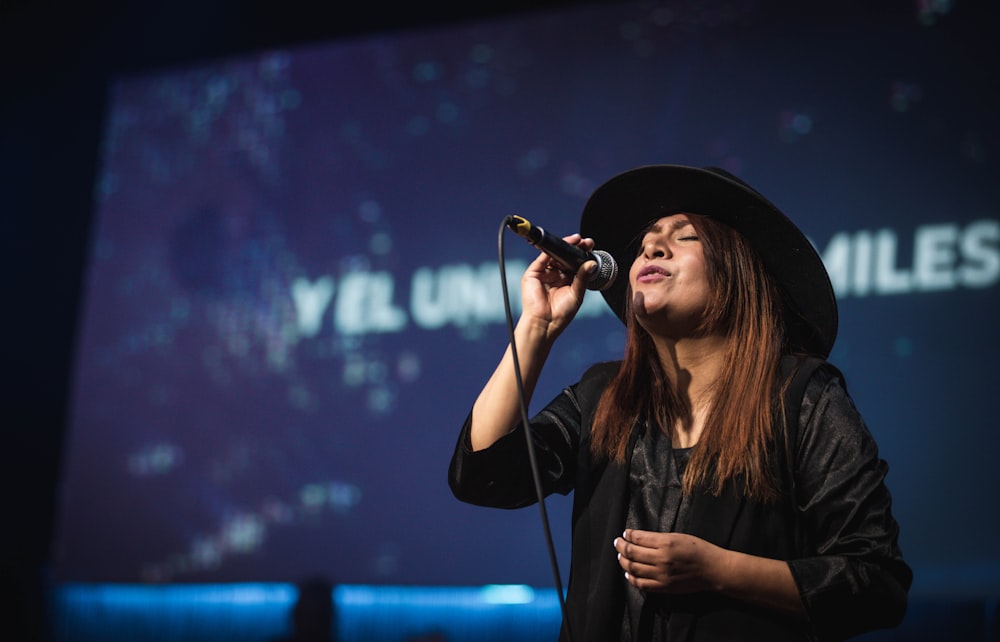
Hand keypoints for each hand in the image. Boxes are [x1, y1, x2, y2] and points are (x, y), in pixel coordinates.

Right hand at [519, 234, 595, 336]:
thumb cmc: (560, 314)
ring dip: (565, 246)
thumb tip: (592, 263)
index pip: (574, 263)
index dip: (582, 254)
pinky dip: (551, 250)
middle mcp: (555, 275)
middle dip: (575, 248)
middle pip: (565, 256)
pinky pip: (542, 258)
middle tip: (586, 241)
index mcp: (566, 280)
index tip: (591, 246)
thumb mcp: (577, 294)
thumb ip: (583, 278)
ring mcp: (544, 273)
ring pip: (554, 255)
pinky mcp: (533, 274)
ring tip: (577, 241)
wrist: (545, 324)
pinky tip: (561, 246)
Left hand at [613, 529, 727, 593]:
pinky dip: (632, 578)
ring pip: (633, 569)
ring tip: (620, 556)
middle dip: (621, 546)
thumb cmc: (699, 550)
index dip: (628, 535)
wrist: (713, 570)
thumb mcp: (678, 536)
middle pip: (632, 553)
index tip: (625, 533)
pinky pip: (642, 584)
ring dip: (623, 561)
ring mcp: (662, 575)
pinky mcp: (664, 587)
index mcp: (666, 543)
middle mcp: (662, 559)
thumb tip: (639, 538)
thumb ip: (659, 538)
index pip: (638, 538)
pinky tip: (628, 573)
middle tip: (617, 543)